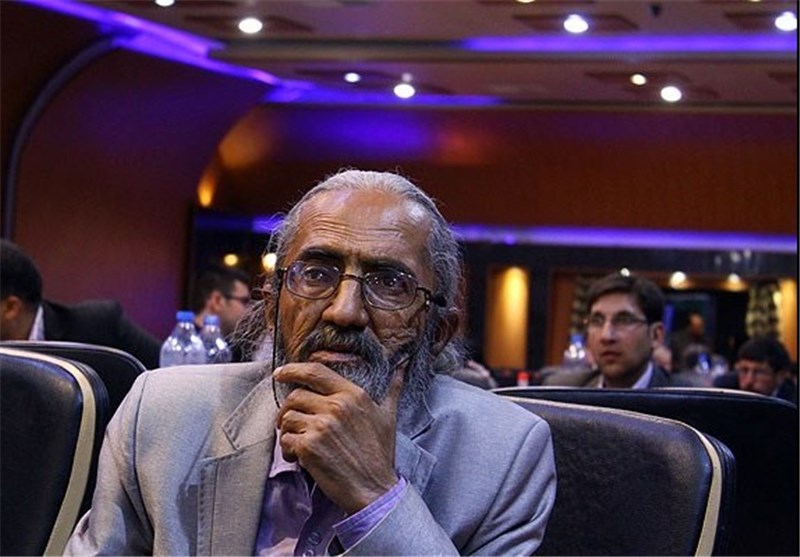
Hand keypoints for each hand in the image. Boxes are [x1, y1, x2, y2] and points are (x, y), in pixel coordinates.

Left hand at [274, 360, 405, 513]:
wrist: (374, 489)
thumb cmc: (380, 454)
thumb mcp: (388, 416)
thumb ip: (392, 389)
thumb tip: (401, 368)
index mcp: (353, 394)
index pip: (315, 372)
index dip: (293, 370)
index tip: (280, 374)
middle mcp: (336, 406)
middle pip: (295, 395)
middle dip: (287, 408)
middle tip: (287, 421)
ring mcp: (321, 426)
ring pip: (287, 417)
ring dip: (286, 430)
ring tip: (296, 442)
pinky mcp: (309, 447)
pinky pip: (286, 439)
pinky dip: (287, 449)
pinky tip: (297, 458)